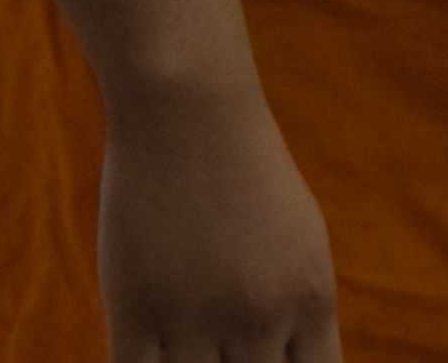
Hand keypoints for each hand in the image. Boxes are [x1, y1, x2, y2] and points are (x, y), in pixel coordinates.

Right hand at [99, 88, 341, 362]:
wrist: (188, 110)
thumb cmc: (245, 170)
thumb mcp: (299, 241)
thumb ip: (298, 311)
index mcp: (311, 299)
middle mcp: (260, 319)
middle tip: (222, 352)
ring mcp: (196, 320)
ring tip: (186, 341)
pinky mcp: (136, 312)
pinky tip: (147, 357)